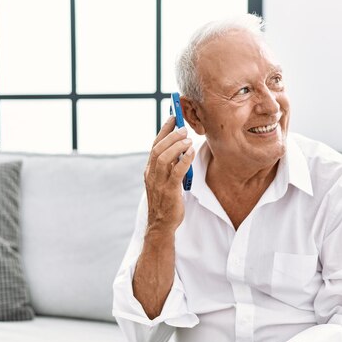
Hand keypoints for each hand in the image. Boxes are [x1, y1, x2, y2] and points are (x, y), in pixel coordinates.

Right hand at [144, 116, 194, 232]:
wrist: (161, 224)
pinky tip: (191, 152)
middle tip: (183, 128)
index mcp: (150, 170)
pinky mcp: (169, 191)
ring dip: (177, 146)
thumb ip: (170, 167)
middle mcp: (152, 174)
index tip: (172, 117)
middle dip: (171, 135)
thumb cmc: (165, 202)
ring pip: (164, 158)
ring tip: (188, 139)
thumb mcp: (164, 181)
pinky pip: (176, 172)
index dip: (163, 130)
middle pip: (158, 148)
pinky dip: (184, 160)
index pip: (155, 145)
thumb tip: (182, 149)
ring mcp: (159, 183)